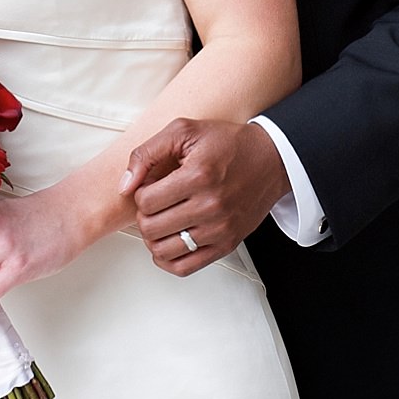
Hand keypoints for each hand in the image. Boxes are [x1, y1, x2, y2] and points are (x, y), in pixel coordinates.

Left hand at [120, 119, 288, 274]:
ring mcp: (219, 229)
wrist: (272, 160)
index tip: (152, 186)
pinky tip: (169, 241)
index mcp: (199, 175)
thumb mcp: (185, 131)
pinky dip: (167, 259)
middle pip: (151, 227)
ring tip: (162, 220)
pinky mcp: (226, 245)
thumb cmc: (228, 144)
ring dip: (154, 237)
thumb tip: (126, 184)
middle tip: (156, 203)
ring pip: (162, 250)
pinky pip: (184, 268)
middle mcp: (211, 206)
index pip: (146, 201)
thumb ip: (147, 152)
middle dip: (145, 214)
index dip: (141, 192)